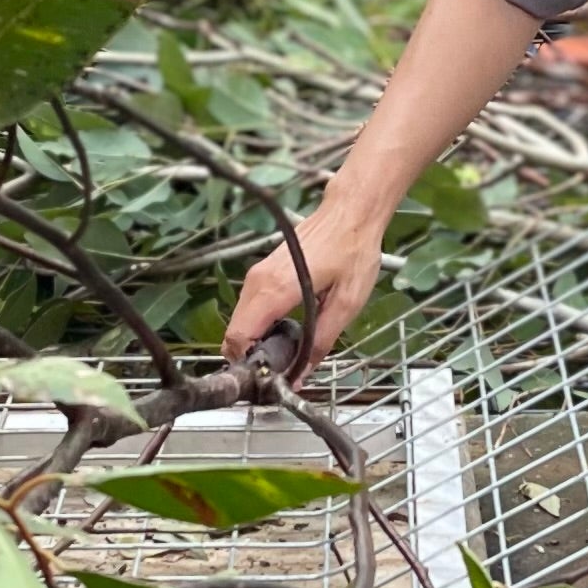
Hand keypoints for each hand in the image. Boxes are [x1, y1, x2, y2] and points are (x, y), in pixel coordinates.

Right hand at [223, 198, 387, 379]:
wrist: (351, 212)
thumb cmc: (352, 250)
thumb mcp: (346, 304)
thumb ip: (321, 342)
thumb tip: (302, 374)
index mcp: (275, 290)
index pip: (239, 337)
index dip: (248, 363)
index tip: (269, 376)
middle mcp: (258, 281)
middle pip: (235, 331)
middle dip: (251, 355)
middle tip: (279, 369)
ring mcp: (257, 273)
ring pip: (240, 319)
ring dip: (255, 340)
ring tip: (285, 351)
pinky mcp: (263, 270)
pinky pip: (249, 306)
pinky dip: (258, 324)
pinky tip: (284, 329)